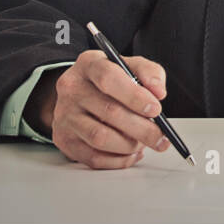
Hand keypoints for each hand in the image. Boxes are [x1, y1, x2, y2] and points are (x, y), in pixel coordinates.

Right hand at [45, 49, 169, 168]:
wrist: (80, 93)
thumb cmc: (112, 80)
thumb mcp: (131, 66)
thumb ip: (150, 73)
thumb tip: (158, 93)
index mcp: (89, 64)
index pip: (108, 78)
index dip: (134, 96)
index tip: (156, 109)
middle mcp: (71, 88)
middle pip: (108, 112)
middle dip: (141, 128)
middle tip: (161, 136)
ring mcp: (64, 115)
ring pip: (100, 138)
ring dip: (129, 145)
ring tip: (143, 143)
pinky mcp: (63, 139)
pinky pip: (93, 158)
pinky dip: (118, 160)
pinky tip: (131, 153)